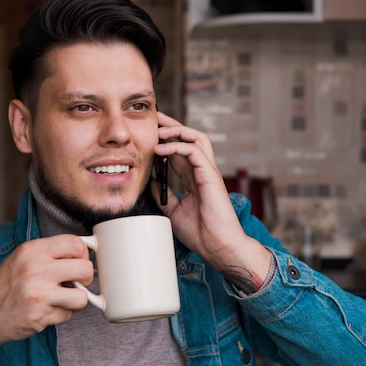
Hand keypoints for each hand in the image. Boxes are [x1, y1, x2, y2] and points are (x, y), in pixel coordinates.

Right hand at [0, 235, 92, 365]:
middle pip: (85, 268)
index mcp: (32, 250)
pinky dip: (62, 315)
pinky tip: (48, 311)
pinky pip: (68, 315)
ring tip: (62, 299)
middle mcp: (35, 269)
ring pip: (82, 297)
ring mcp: (38, 294)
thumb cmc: (4, 286)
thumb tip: (85, 249)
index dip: (84, 253)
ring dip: (76, 301)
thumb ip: (50, 252)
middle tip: (77, 283)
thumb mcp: (22, 258)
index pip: (75, 242)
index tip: (79, 261)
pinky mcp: (39, 316)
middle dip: (86, 278)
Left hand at [152, 112, 271, 292]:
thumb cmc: (200, 232)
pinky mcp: (211, 175)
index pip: (180, 150)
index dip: (165, 139)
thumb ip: (164, 194)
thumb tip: (150, 182)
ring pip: (196, 138)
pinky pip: (194, 151)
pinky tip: (161, 149)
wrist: (216, 246)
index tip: (148, 131)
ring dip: (176, 131)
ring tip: (158, 130)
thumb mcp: (173, 210)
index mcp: (194, 178)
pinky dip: (177, 147)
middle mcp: (202, 171)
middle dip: (172, 125)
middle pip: (190, 137)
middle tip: (154, 118)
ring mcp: (208, 172)